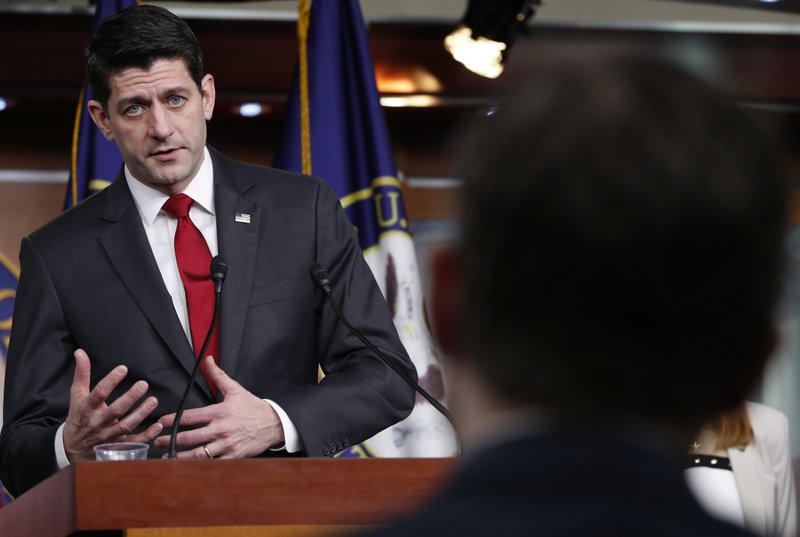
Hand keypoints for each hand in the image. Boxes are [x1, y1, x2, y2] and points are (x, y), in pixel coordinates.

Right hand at [63, 349, 161, 462]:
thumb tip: (80, 353)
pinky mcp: (117, 445)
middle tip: (143, 385)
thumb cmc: (78, 416)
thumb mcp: (76, 395)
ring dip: (141, 414)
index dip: (110, 381)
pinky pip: (133, 442)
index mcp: (87, 408)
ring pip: (125, 426)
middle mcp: (97, 422)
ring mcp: (108, 435)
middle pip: (114, 411)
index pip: (98, 394)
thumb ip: (81, 374)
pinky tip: (157, 426)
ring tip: (153, 401)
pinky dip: (146, 436)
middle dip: (129, 398)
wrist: (72, 447)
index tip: (123, 369)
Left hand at [154, 356, 284, 458]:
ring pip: (198, 454)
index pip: (189, 417)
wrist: (273, 423)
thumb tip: (207, 360)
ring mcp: (226, 444)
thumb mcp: (235, 389)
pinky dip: (198, 467)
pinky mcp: (233, 456)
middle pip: (189, 437)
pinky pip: (212, 464)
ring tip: (167, 456)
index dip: (172, 420)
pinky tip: (187, 467)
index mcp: (219, 412)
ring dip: (180, 456)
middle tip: (157, 441)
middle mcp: (221, 429)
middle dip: (170, 440)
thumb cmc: (253, 407)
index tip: (161, 422)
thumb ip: (218, 376)